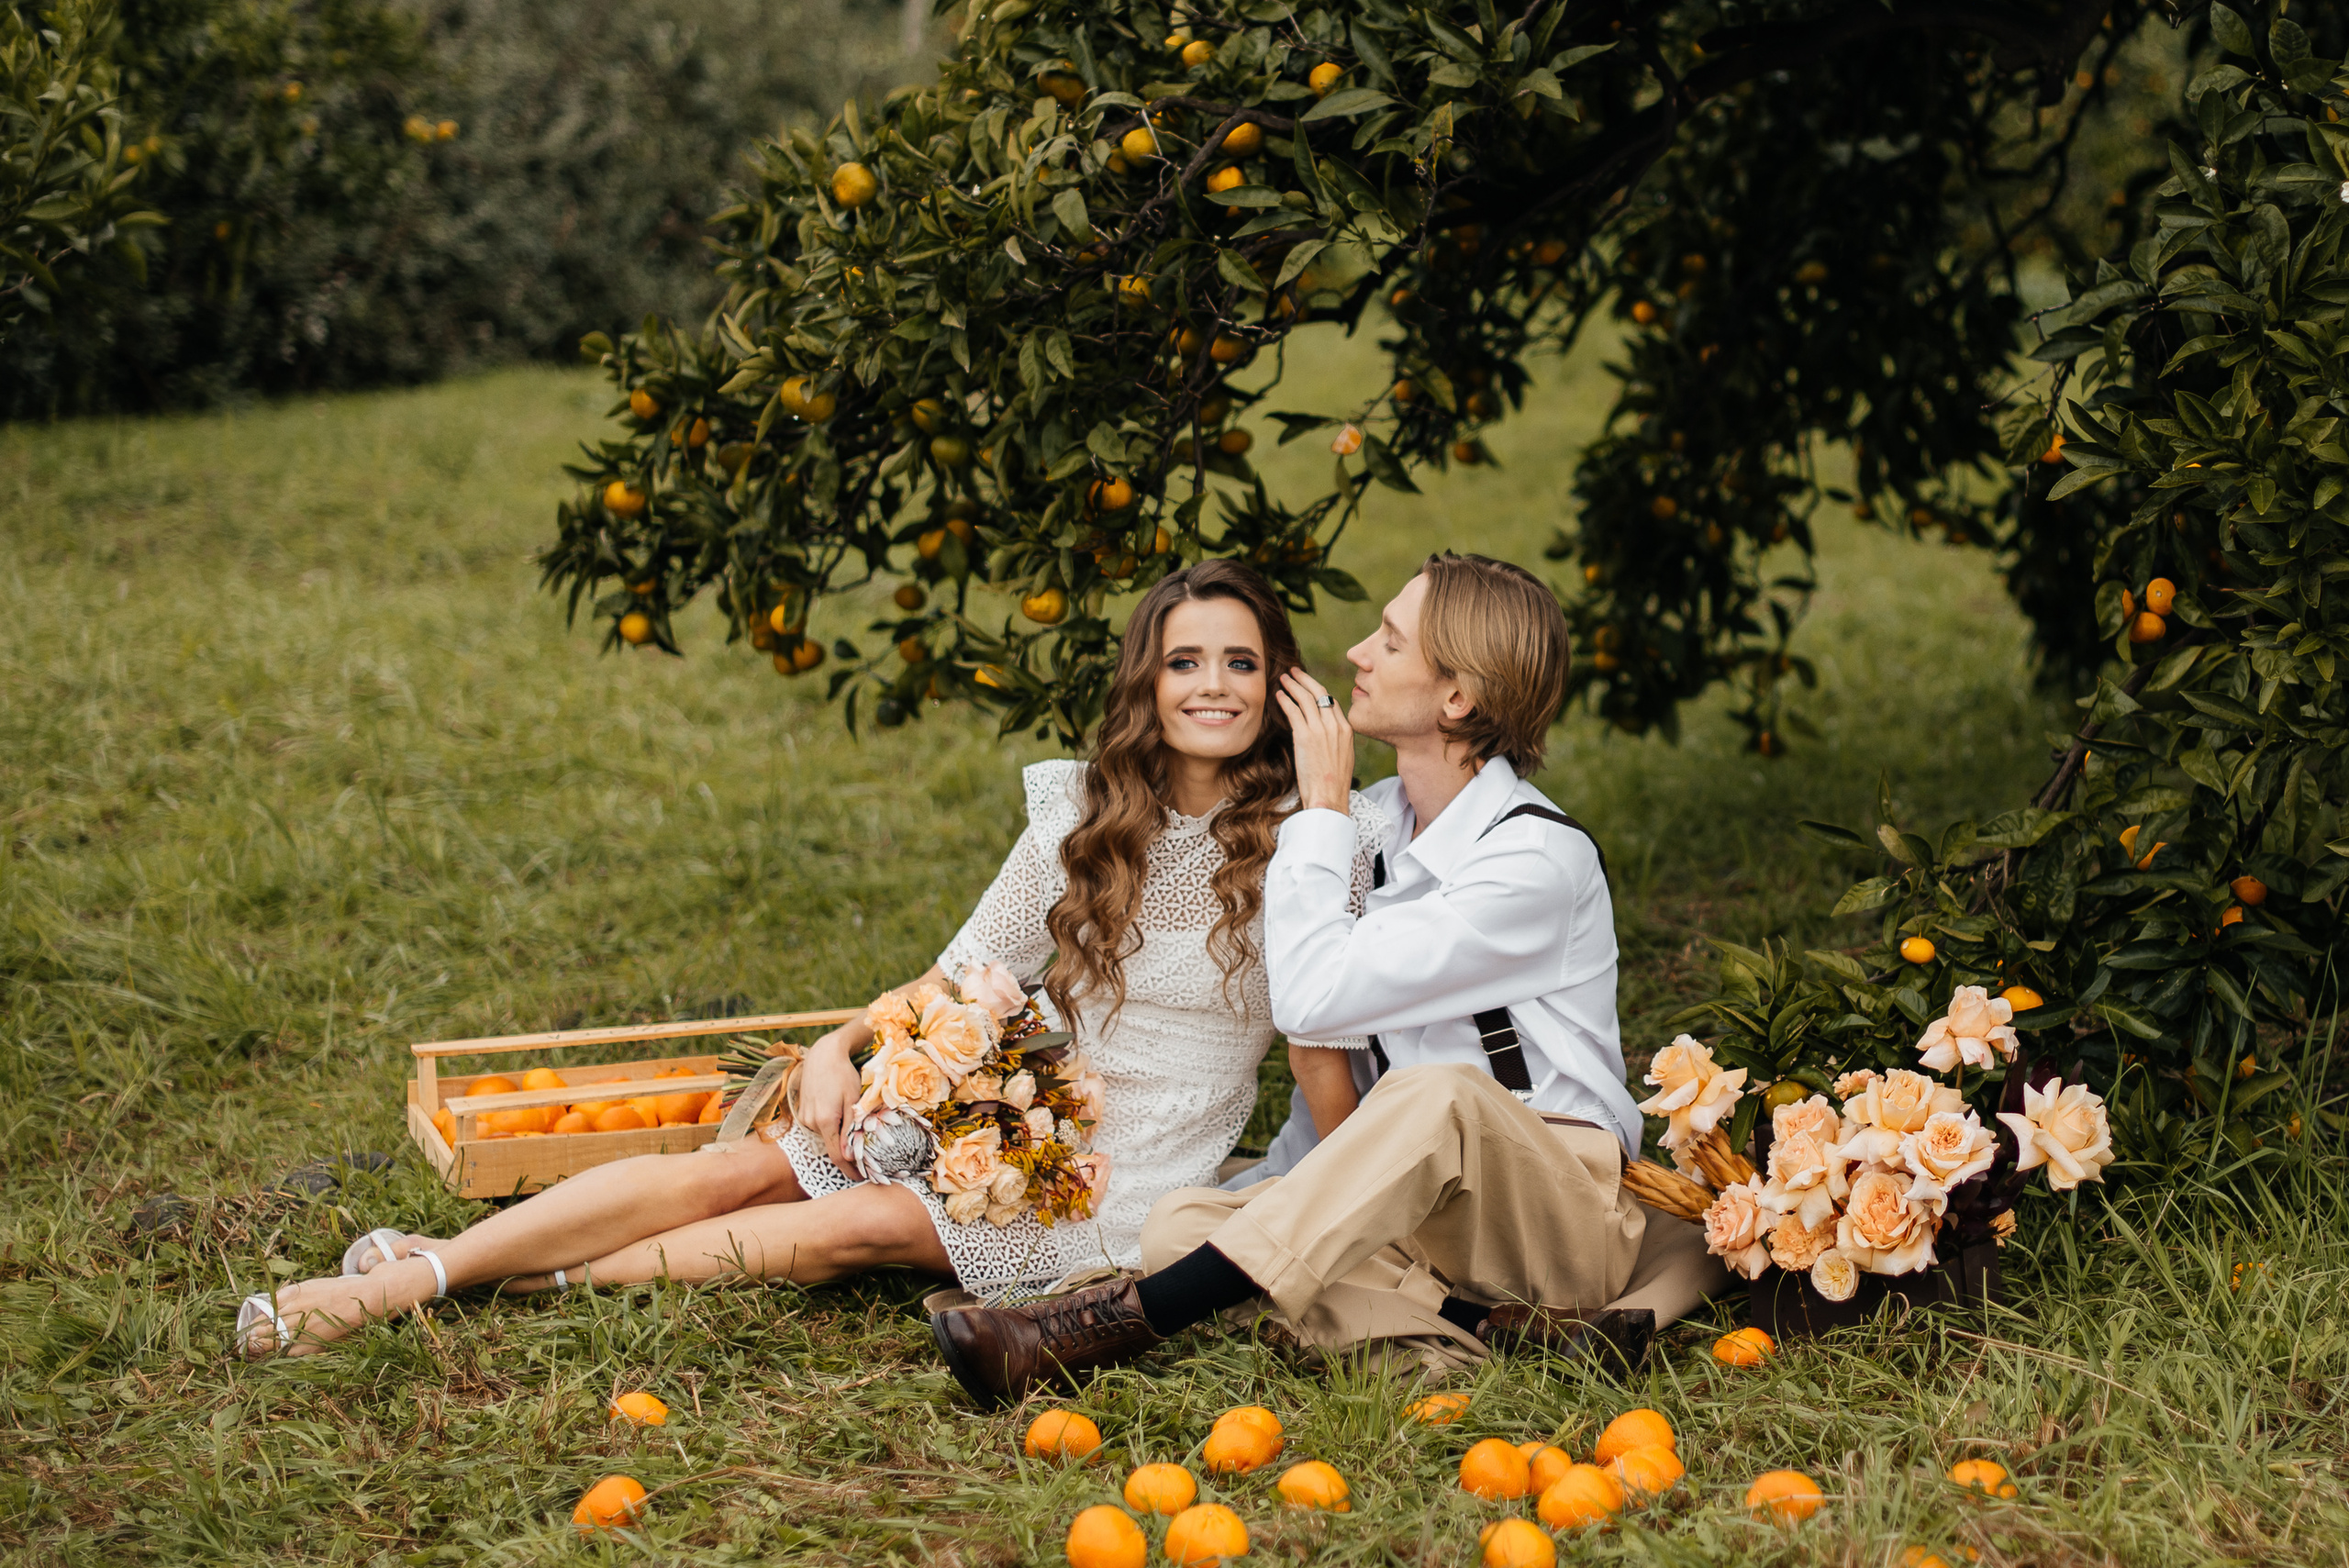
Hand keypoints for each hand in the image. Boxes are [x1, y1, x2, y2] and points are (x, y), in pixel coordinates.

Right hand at [796, 1027, 866, 1177]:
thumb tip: (849, 1155)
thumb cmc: (843, 1075)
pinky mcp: (802, 1112)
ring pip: (825, 1135)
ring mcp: (804, 1118)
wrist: (823, 1055)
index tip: (860, 1178)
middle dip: (846, 1150)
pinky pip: (819, 1126)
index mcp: (826, 1121)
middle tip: (864, 1148)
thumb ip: (850, 1128)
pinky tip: (836, 1108)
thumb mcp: (853, 1100)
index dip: (849, 1170)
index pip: (837, 1156)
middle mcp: (811, 1122)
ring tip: (848, 1115)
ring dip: (837, 1133)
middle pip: (831, 1146)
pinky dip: (829, 1124)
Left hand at [1276, 668, 1354, 813]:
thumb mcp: (1343, 759)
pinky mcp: (1305, 736)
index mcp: (1346, 731)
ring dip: (1292, 685)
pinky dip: (1285, 700)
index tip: (1308, 685)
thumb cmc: (1333, 785)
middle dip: (1305, 679)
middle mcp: (1335, 726)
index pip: (1332, 702)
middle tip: (1294, 671)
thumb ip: (1336, 742)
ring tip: (1283, 678)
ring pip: (1305, 698)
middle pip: (1320, 693)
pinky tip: (1279, 695)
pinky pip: (1293, 711)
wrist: (1329, 797)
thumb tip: (1325, 737)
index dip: (1318, 691)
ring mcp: (1320, 729)